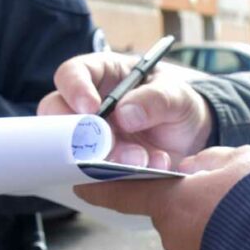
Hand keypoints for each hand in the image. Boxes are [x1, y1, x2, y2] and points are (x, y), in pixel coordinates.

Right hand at [38, 52, 212, 169]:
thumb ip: (155, 99)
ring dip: (105, 159)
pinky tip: (151, 166)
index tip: (90, 108)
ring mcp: (91, 137)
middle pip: (59, 117)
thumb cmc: (176, 102)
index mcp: (101, 75)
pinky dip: (121, 174)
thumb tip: (125, 114)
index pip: (71, 74)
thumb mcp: (176, 94)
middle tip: (110, 146)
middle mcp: (88, 106)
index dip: (75, 90)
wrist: (191, 136)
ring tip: (142, 159)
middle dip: (82, 135)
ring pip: (76, 150)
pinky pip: (96, 173)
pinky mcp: (99, 163)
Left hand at [74, 146, 249, 249]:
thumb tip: (197, 171)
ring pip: (193, 237)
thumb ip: (209, 163)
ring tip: (246, 219)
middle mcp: (172, 235)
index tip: (80, 187)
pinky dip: (224, 248)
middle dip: (190, 205)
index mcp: (171, 201)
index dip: (101, 188)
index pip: (125, 193)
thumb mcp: (237, 160)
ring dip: (211, 228)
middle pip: (171, 214)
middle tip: (225, 195)